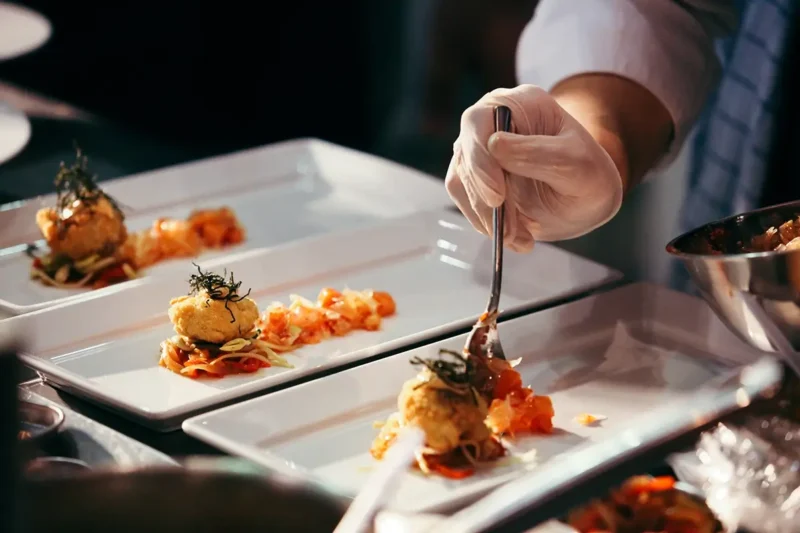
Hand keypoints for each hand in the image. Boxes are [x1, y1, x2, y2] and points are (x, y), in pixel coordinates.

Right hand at [445, 85, 623, 251]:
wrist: (586, 200)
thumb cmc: (588, 174)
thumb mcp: (577, 164)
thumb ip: (539, 154)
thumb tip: (494, 145)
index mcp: (518, 104)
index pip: (480, 121)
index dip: (481, 158)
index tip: (497, 196)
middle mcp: (490, 123)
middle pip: (466, 156)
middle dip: (486, 199)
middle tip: (510, 231)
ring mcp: (478, 153)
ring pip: (462, 184)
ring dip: (488, 218)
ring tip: (521, 238)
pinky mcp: (474, 182)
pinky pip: (467, 204)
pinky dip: (488, 226)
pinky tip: (517, 238)